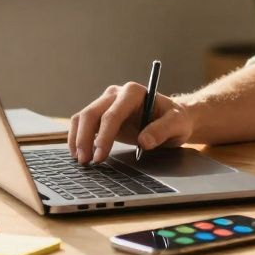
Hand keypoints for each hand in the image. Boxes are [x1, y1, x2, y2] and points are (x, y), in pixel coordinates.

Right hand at [68, 81, 194, 163]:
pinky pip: (82, 124)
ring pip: (82, 118)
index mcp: (134, 92)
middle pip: (91, 113)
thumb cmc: (175, 119)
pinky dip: (77, 138)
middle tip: (86, 161)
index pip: (113, 113)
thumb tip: (144, 142)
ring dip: (78, 139)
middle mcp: (116, 94)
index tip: (101, 154)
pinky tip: (80, 154)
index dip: (104, 135)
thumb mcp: (177, 124)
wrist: (172, 119)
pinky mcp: (101, 114)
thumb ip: (163, 130)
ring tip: (82, 161)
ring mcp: (106, 103)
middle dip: (85, 138)